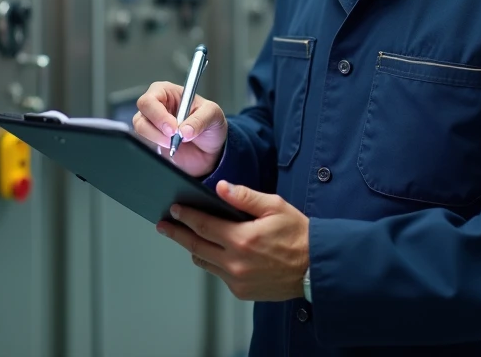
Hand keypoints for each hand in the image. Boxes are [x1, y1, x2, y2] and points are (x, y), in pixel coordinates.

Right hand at [134, 81, 226, 176]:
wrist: (211, 150)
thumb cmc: (210, 124)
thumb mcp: (213, 114)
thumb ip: (200, 119)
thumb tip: (185, 130)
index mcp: (167, 92)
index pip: (151, 99)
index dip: (158, 114)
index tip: (173, 128)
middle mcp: (156, 106)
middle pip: (141, 114)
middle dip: (156, 128)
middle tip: (173, 136)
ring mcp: (152, 124)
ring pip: (141, 130)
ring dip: (157, 139)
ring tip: (175, 143)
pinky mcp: (151, 141)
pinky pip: (145, 144)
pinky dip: (157, 148)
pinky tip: (172, 148)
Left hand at [158, 180, 308, 301]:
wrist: (315, 268)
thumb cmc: (298, 235)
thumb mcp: (275, 207)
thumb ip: (245, 197)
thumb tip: (221, 188)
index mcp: (242, 239)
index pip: (202, 226)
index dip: (185, 216)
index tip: (174, 210)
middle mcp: (235, 262)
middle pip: (195, 246)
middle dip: (177, 234)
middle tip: (164, 226)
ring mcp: (237, 280)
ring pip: (204, 262)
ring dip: (193, 249)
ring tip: (186, 237)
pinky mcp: (242, 292)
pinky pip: (218, 275)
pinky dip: (213, 262)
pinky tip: (214, 252)